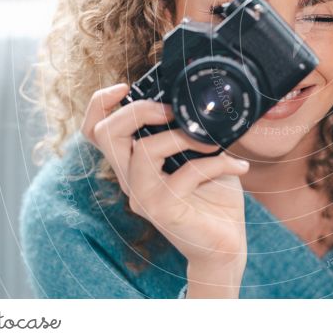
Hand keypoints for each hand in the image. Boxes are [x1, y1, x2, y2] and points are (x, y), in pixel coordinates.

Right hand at [81, 83, 249, 296]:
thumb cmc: (213, 196)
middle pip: (106, 134)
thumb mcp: (200, 154)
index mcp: (133, 164)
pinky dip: (217, 163)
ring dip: (182, 136)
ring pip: (143, 151)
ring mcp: (144, 198)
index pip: (95, 132)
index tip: (124, 87)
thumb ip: (190, 130)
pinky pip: (186, 174)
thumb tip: (202, 98)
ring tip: (212, 141)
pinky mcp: (164, 211)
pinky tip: (238, 166)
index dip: (99, 104)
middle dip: (139, 109)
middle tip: (174, 110)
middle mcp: (131, 180)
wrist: (224, 246)